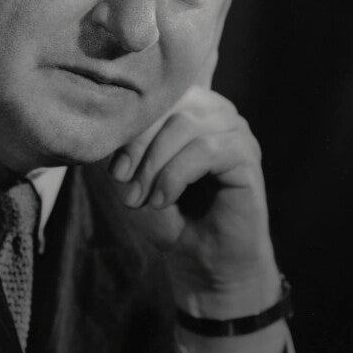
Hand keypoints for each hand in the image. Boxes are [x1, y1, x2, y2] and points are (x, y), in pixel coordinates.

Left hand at [107, 85, 279, 315]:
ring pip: (184, 125)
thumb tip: (106, 118)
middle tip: (124, 182)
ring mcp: (236, 131)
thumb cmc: (170, 214)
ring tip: (142, 198)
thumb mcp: (137, 173)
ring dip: (155, 165)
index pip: (155, 92)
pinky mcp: (247, 156)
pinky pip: (206, 150)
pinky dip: (176, 176)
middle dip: (139, 143)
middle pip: (169, 103)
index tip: (114, 168)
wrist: (204, 260)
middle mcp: (217, 110)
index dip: (129, 125)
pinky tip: (163, 200)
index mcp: (191, 105)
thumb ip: (126, 142)